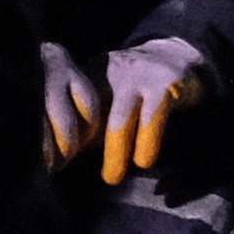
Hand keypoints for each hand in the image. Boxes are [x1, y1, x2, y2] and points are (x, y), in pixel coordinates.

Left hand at [43, 43, 207, 186]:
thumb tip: (66, 155)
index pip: (68, 104)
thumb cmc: (134, 88)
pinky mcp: (165, 82)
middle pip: (89, 113)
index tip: (56, 161)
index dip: (60, 133)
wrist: (177, 56)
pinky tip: (143, 162)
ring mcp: (138, 75)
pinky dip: (147, 144)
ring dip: (115, 153)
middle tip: (75, 172)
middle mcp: (110, 70)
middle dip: (81, 145)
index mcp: (90, 73)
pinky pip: (152, 119)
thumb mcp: (107, 94)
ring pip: (120, 120)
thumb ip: (88, 120)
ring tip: (112, 177)